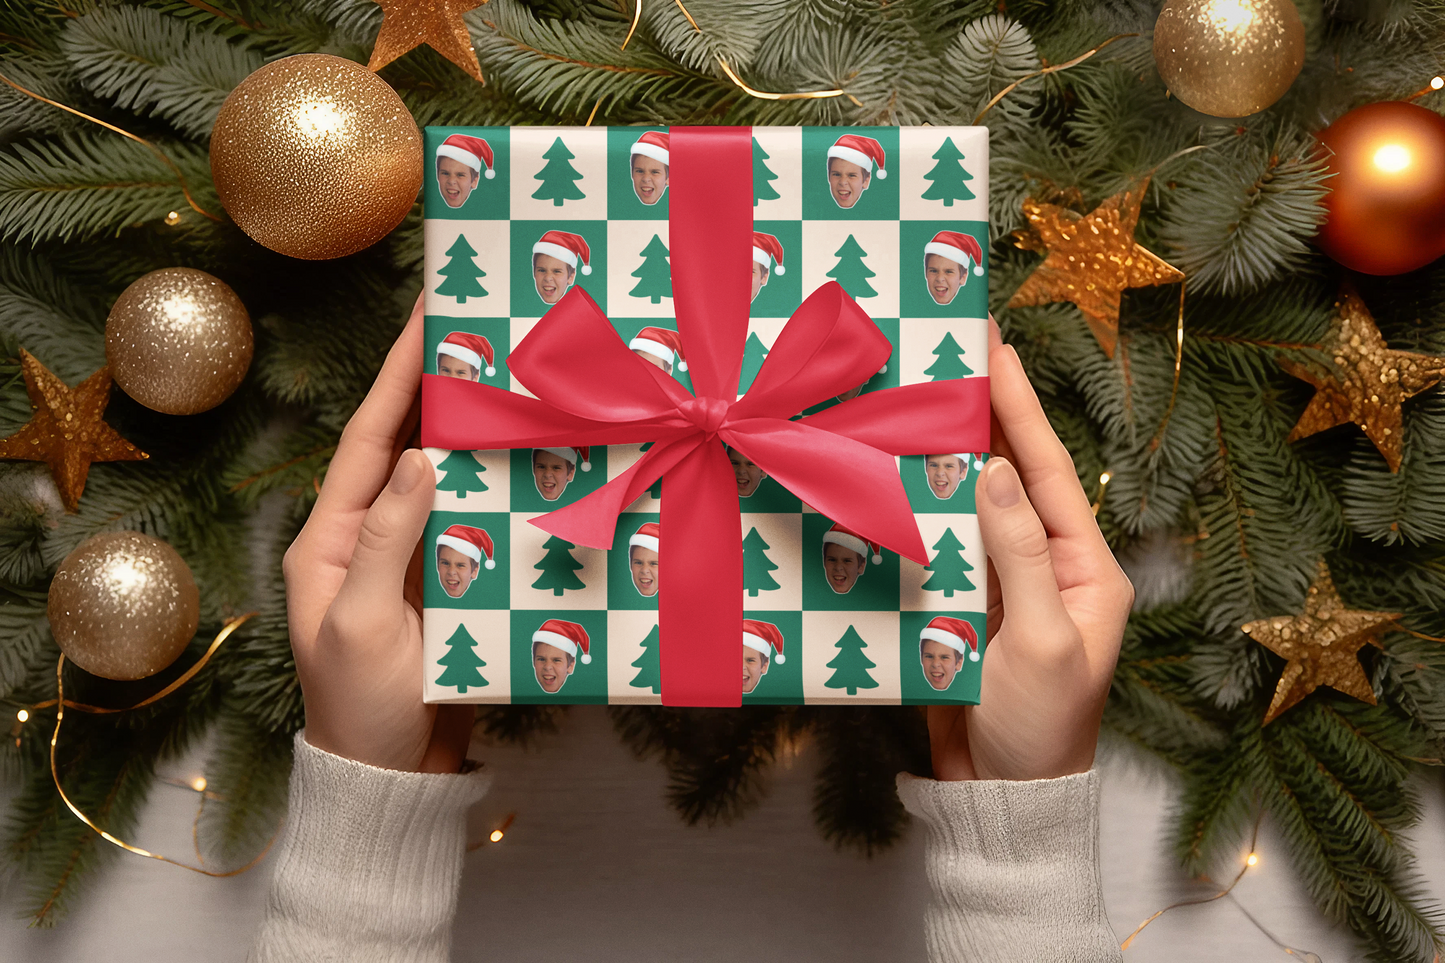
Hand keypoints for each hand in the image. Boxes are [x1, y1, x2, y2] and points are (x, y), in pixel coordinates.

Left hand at [283, 294, 473, 773]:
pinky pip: (471, 520)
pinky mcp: (445, 582)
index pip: (368, 439)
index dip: (399, 376)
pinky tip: (531, 463)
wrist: (392, 777)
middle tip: (483, 334)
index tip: (429, 318)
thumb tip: (418, 457)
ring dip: (475, 432)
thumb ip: (383, 540)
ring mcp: (408, 558)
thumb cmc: (362, 709)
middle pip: (407, 445)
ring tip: (516, 382)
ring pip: (444, 478)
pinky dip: (497, 488)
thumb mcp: (361, 624)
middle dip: (440, 388)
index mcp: (329, 538)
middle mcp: (366, 536)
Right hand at [928, 318, 1132, 781]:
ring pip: (967, 506)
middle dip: (980, 418)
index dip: (1019, 409)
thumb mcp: (1043, 640)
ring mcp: (1000, 585)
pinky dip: (915, 511)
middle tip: (946, 357)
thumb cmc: (1040, 728)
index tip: (994, 350)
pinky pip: (938, 546)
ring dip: (940, 459)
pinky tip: (889, 479)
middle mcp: (1044, 566)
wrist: (1001, 798)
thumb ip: (1022, 554)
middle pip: (1009, 477)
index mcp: (1084, 569)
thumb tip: (998, 471)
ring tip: (911, 401)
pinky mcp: (961, 606)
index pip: (1049, 472)